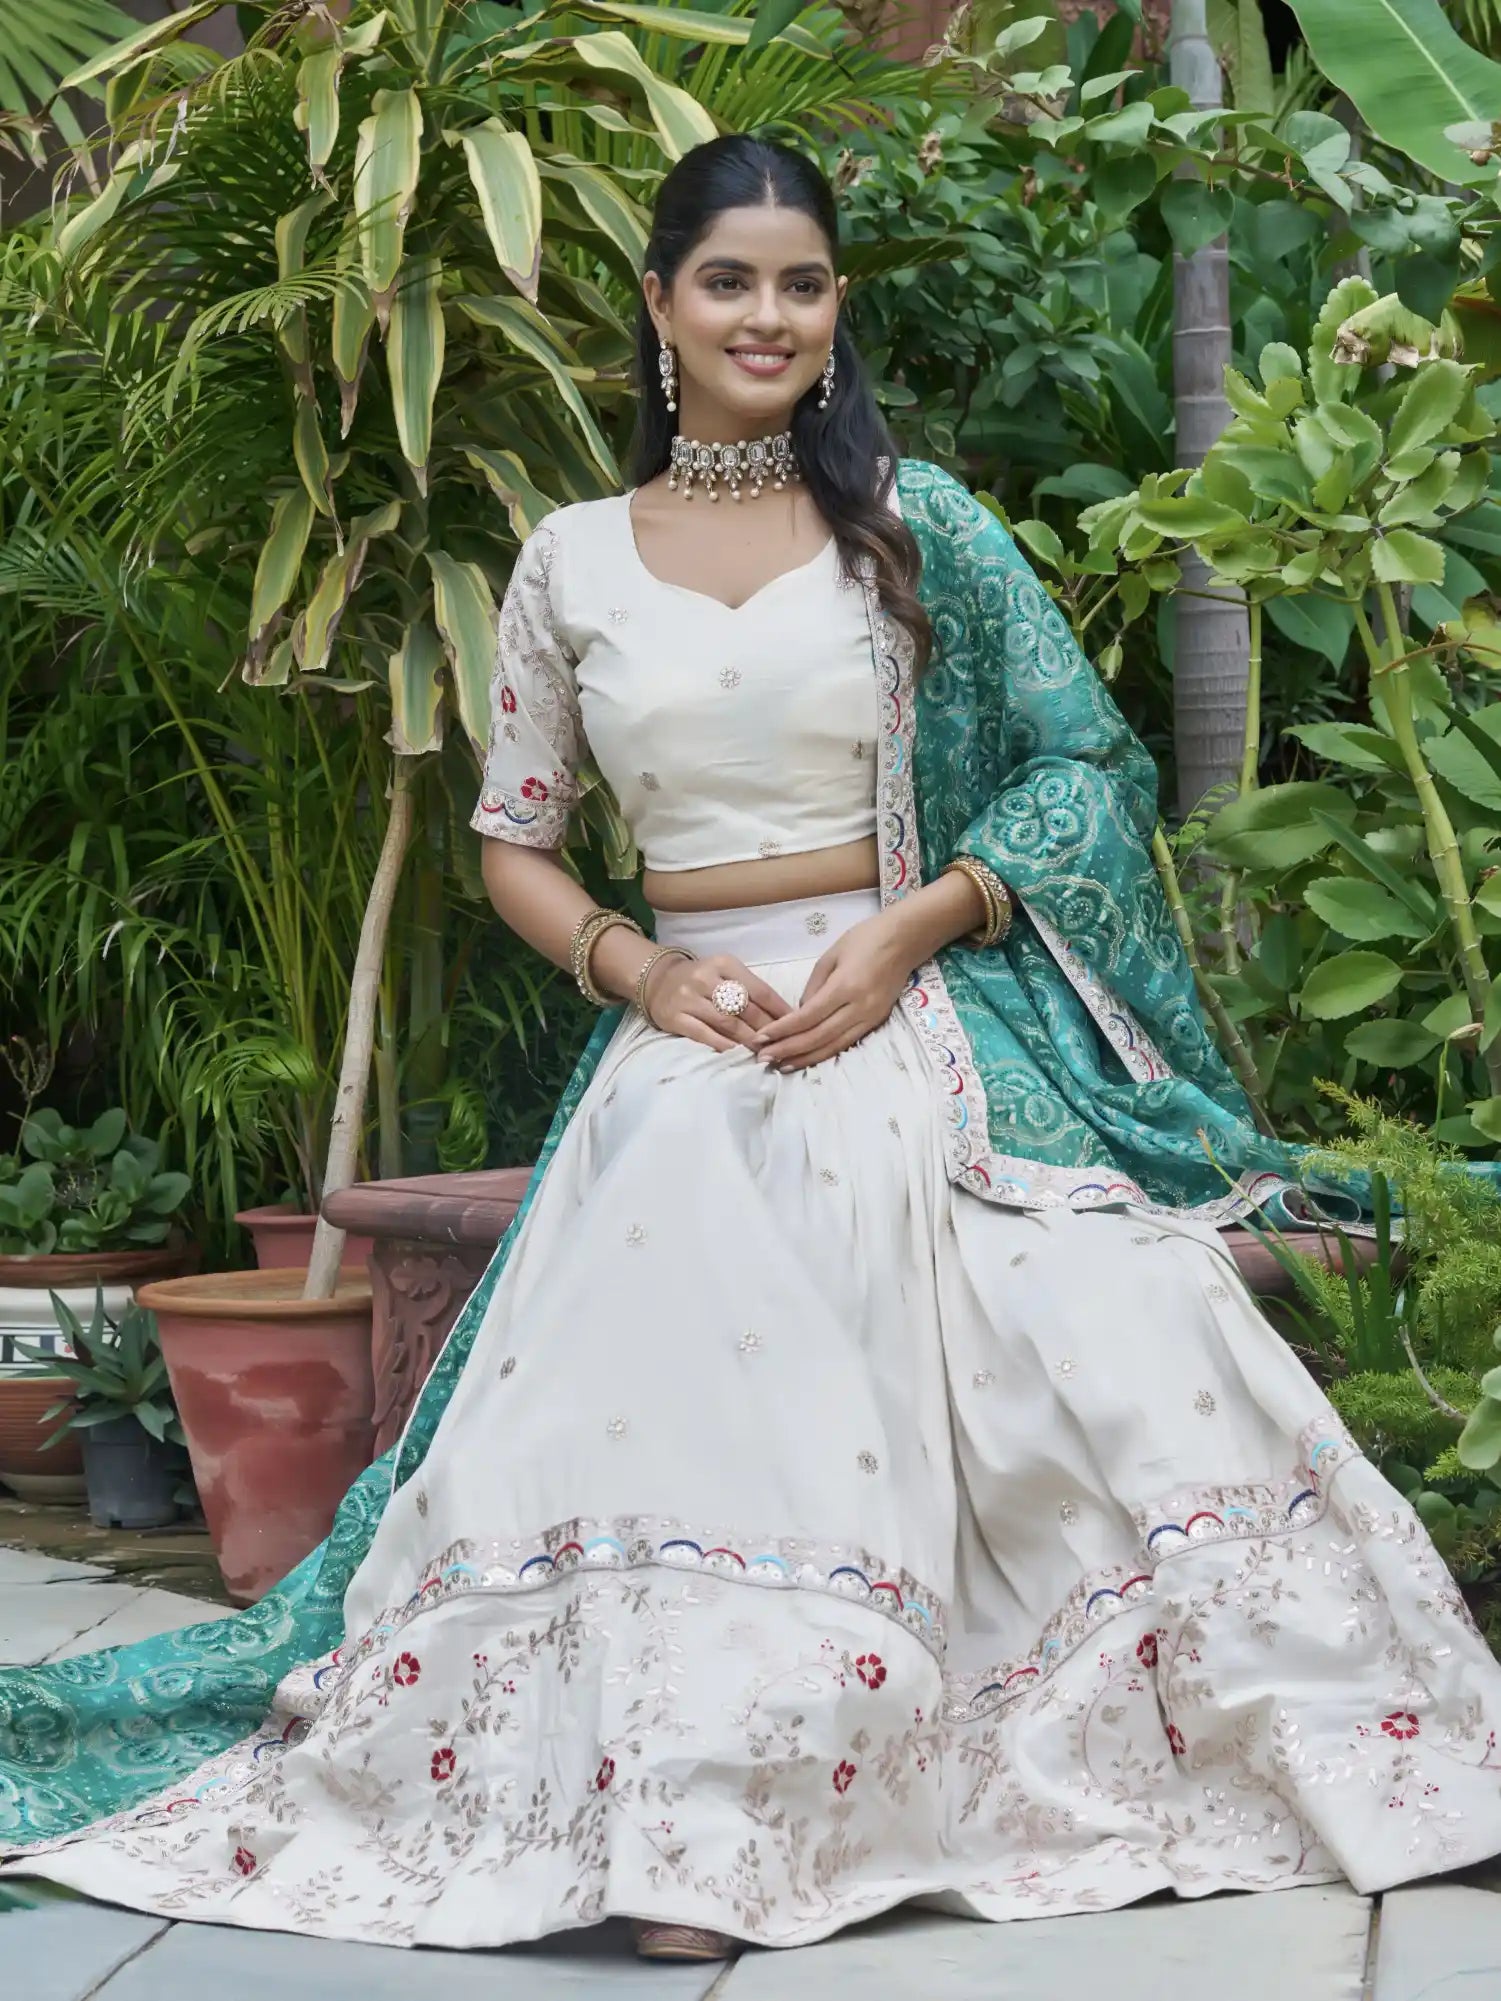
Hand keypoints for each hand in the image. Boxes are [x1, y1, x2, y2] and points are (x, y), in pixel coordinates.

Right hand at [643, 950, 791, 1052]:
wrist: (657, 981)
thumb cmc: (701, 980)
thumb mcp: (725, 974)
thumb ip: (749, 990)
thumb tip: (783, 1017)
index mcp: (724, 964)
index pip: (760, 990)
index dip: (779, 1011)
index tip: (796, 1026)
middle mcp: (706, 978)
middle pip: (746, 1008)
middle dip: (768, 1029)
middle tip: (783, 1045)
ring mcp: (689, 998)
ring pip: (728, 1023)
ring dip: (749, 1040)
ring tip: (765, 1053)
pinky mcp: (676, 1017)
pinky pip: (705, 1035)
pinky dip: (724, 1046)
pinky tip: (737, 1055)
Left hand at [751, 914, 911, 1071]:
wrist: (906, 939)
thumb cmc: (865, 939)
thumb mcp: (831, 955)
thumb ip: (813, 987)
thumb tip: (801, 1014)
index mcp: (845, 986)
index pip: (808, 1017)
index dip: (783, 1031)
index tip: (762, 1039)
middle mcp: (859, 1007)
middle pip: (819, 1036)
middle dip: (789, 1050)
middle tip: (764, 1059)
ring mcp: (870, 1017)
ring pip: (834, 1046)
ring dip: (806, 1059)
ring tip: (782, 1066)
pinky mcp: (877, 1022)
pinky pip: (847, 1043)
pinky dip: (826, 1053)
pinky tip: (809, 1059)